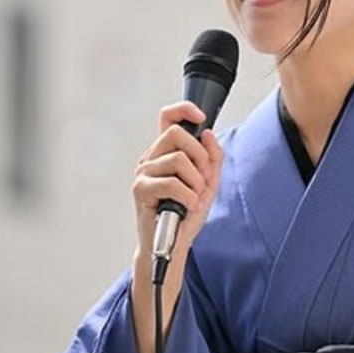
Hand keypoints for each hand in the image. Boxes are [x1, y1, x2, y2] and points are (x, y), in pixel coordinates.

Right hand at [132, 102, 224, 263]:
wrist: (174, 242)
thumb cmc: (187, 213)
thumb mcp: (209, 182)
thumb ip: (212, 157)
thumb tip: (208, 134)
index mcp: (166, 152)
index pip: (168, 118)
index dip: (183, 110)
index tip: (201, 116)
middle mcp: (152, 157)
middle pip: (176, 133)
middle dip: (200, 155)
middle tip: (203, 178)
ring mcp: (144, 172)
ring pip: (178, 159)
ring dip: (196, 182)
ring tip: (195, 197)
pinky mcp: (140, 189)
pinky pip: (172, 182)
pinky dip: (188, 195)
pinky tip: (189, 206)